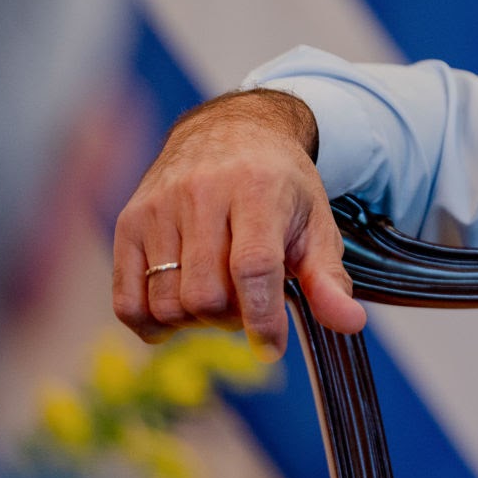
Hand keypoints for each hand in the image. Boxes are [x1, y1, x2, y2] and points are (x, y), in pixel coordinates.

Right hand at [112, 89, 363, 359]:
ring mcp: (158, 208)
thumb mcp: (316, 223)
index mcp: (257, 190)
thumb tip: (350, 324)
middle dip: (230, 318)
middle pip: (205, 295)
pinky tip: (179, 309)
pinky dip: (153, 323)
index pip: (253, 267)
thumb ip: (328, 278)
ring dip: (195, 321)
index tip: (271, 346)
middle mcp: (201, 194)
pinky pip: (127, 302)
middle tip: (246, 301)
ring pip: (166, 304)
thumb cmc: (279, 185)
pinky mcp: (128, 223)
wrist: (229, 131)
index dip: (262, 317)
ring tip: (218, 295)